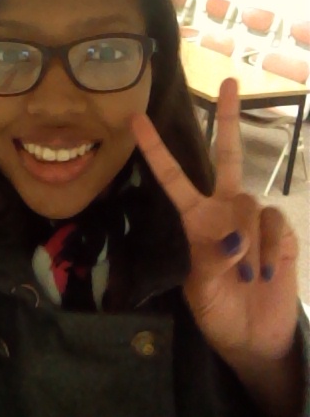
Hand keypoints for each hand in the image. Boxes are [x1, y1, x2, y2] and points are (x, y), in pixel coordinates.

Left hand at [131, 78, 298, 361]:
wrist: (254, 335)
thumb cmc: (218, 309)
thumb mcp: (202, 289)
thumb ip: (213, 261)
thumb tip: (235, 236)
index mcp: (195, 217)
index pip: (172, 177)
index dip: (155, 148)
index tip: (136, 119)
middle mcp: (225, 207)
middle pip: (228, 155)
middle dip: (228, 119)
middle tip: (229, 82)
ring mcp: (254, 217)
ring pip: (252, 207)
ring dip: (250, 245)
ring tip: (248, 277)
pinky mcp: (280, 231)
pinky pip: (275, 225)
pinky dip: (270, 250)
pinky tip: (266, 273)